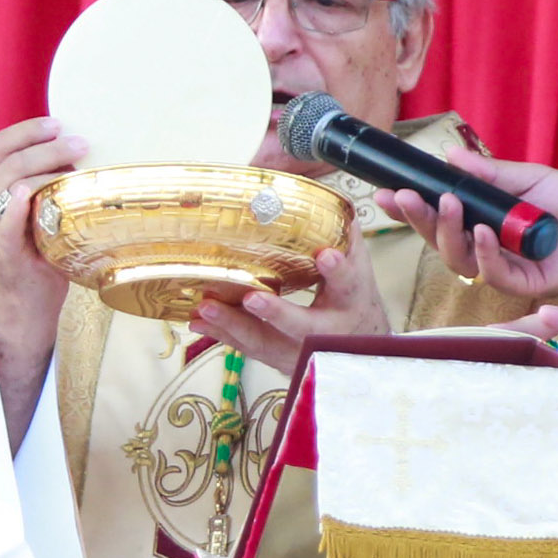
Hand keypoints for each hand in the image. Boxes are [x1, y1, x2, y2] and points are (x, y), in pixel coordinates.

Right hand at [0, 118, 85, 429]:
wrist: (28, 297)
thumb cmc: (40, 245)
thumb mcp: (40, 205)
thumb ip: (46, 178)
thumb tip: (84, 146)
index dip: (26, 130)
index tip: (58, 122)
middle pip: (8, 160)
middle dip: (45, 147)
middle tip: (80, 143)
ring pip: (8, 184)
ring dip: (41, 168)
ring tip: (73, 164)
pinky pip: (3, 225)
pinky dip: (14, 207)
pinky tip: (27, 193)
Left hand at [189, 244, 388, 377]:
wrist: (357, 349)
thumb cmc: (353, 303)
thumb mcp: (358, 272)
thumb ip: (345, 238)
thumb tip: (328, 199)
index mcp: (349, 302)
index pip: (348, 284)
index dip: (338, 271)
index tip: (326, 255)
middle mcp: (327, 331)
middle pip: (302, 326)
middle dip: (277, 314)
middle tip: (252, 298)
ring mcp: (300, 350)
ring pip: (267, 342)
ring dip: (234, 325)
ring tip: (206, 308)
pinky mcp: (277, 359)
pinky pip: (248, 347)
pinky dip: (222, 333)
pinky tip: (199, 320)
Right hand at [374, 149, 557, 304]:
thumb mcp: (529, 178)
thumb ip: (490, 174)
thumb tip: (449, 156)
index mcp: (482, 219)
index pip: (438, 216)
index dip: (411, 207)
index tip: (387, 190)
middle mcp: (485, 245)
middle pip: (439, 239)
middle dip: (418, 218)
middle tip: (402, 196)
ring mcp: (502, 266)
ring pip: (458, 258)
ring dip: (446, 231)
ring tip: (447, 204)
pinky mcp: (523, 283)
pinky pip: (493, 273)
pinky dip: (484, 251)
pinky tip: (482, 231)